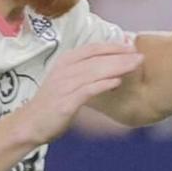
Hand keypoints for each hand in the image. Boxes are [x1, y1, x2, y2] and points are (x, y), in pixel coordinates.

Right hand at [18, 40, 144, 144]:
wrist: (30, 124)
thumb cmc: (52, 104)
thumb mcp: (68, 82)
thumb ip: (86, 74)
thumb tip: (112, 70)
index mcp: (66, 62)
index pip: (93, 48)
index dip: (113, 46)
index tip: (132, 46)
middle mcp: (65, 70)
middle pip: (97, 58)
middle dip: (121, 56)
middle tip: (141, 55)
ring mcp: (64, 85)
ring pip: (95, 71)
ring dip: (117, 67)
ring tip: (136, 65)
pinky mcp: (65, 102)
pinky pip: (87, 90)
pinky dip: (102, 84)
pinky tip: (117, 82)